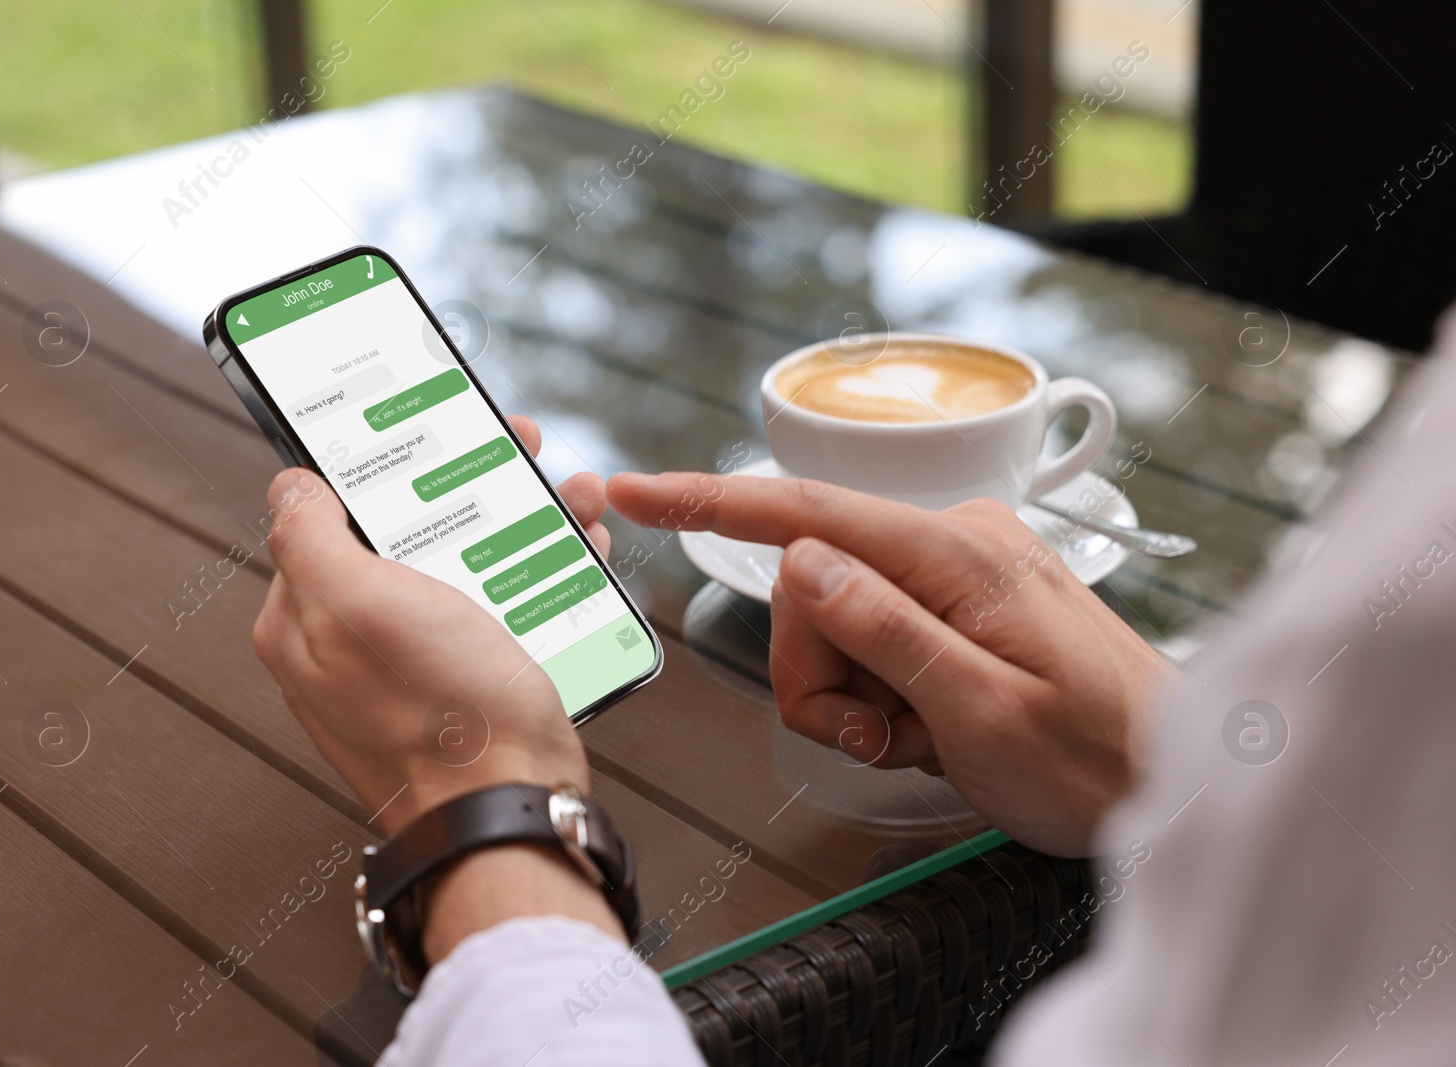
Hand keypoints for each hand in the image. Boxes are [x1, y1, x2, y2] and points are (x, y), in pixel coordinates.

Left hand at [253, 415, 607, 832]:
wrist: (513, 808)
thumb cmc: (441, 714)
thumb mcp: (357, 602)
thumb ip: (308, 536)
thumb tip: (288, 488)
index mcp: (305, 621)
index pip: (329, 514)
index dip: (384, 466)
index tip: (431, 429)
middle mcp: (351, 647)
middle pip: (405, 537)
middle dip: (465, 489)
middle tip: (517, 452)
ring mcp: (412, 670)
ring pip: (463, 570)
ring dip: (516, 526)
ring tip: (568, 501)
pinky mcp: (468, 690)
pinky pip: (499, 616)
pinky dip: (537, 581)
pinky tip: (572, 559)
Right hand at [608, 473, 1171, 855]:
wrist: (1174, 783)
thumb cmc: (1097, 758)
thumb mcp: (982, 712)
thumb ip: (888, 631)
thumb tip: (804, 564)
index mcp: (955, 555)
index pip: (809, 516)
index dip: (712, 503)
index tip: (635, 495)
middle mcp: (950, 545)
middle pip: (808, 593)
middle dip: (819, 677)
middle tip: (881, 738)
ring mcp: (952, 574)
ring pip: (831, 627)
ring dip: (853, 698)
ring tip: (920, 739)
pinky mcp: (955, 605)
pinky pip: (871, 642)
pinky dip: (880, 697)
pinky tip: (931, 729)